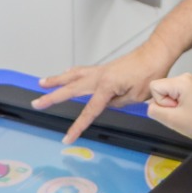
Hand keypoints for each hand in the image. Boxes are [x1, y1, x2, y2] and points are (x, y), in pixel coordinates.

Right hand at [33, 38, 177, 143]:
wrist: (155, 54)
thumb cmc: (149, 74)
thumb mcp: (136, 97)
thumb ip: (117, 104)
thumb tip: (104, 106)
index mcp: (106, 86)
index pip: (88, 111)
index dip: (77, 127)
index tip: (67, 138)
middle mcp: (99, 77)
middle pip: (70, 89)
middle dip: (52, 98)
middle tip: (36, 103)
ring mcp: (100, 70)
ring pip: (72, 76)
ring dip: (56, 80)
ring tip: (41, 83)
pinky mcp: (104, 68)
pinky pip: (82, 71)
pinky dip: (70, 73)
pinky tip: (65, 74)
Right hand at [146, 73, 191, 141]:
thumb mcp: (171, 119)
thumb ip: (154, 111)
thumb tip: (148, 106)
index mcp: (181, 81)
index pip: (154, 87)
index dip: (160, 102)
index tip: (174, 109)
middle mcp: (184, 77)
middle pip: (160, 89)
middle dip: (166, 104)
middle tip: (180, 112)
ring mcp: (188, 82)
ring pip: (165, 92)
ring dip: (171, 105)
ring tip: (184, 112)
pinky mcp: (189, 88)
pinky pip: (173, 94)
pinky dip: (176, 104)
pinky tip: (185, 110)